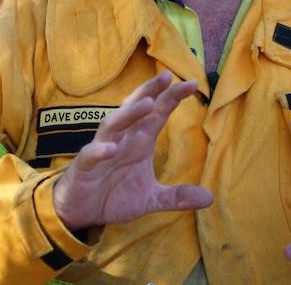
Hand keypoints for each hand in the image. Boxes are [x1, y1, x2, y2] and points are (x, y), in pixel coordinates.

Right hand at [53, 71, 213, 229]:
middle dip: (150, 91)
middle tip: (167, 76)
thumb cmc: (114, 196)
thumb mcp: (150, 198)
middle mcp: (122, 139)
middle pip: (135, 109)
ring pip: (113, 124)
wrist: (81, 212)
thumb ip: (177, 196)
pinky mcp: (85, 167)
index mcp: (139, 141)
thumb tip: (209, 198)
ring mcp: (102, 149)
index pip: (158, 113)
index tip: (193, 83)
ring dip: (129, 114)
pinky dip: (100, 150)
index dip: (172, 97)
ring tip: (146, 104)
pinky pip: (91, 154)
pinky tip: (111, 148)